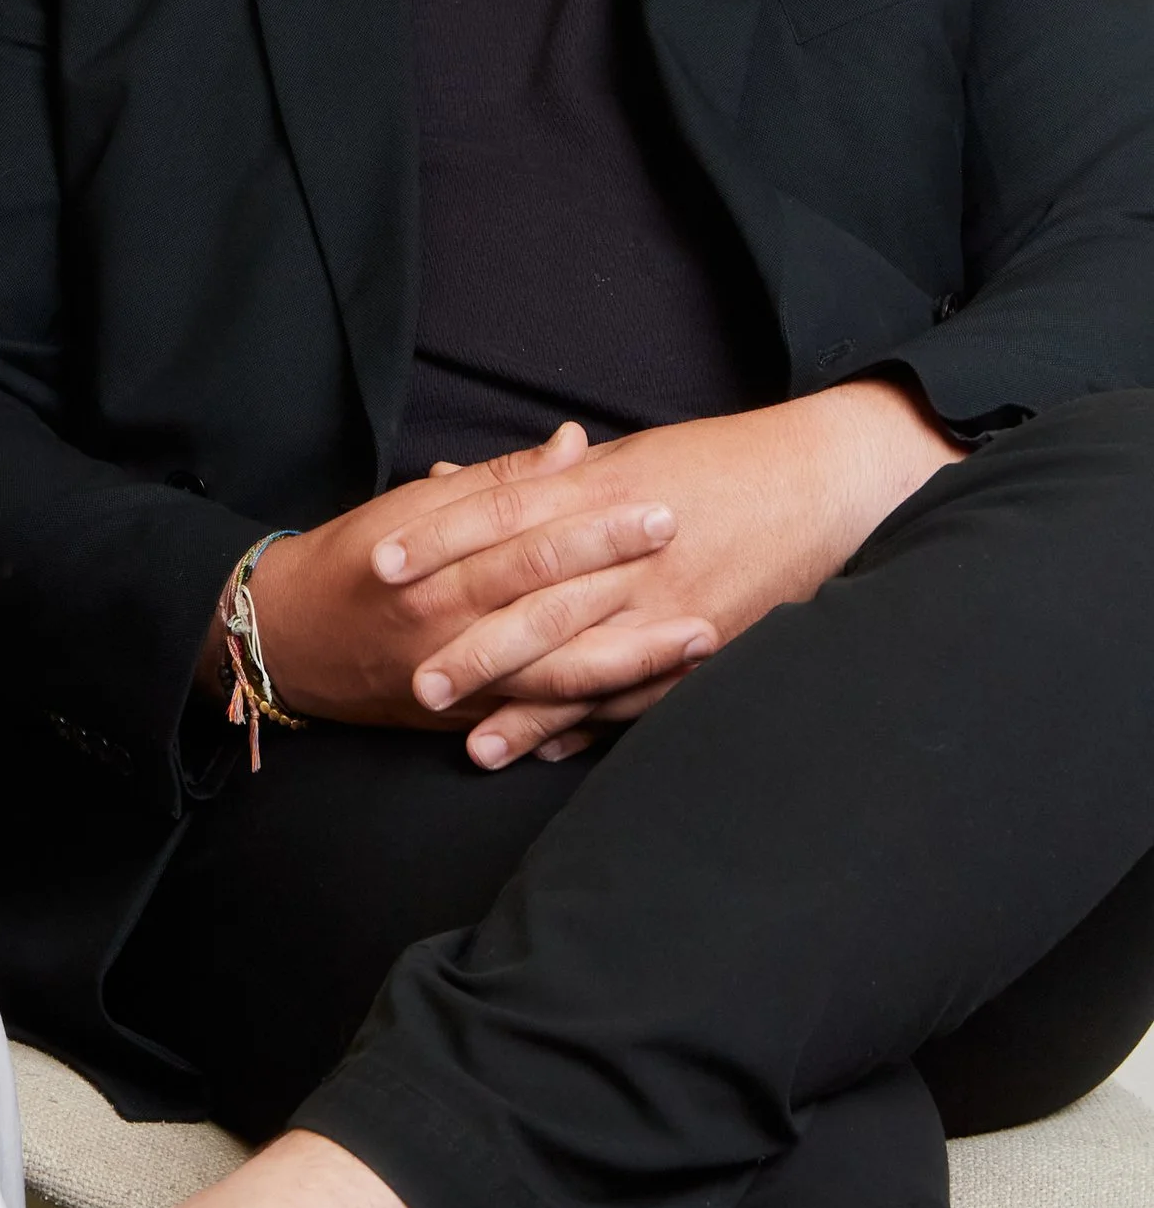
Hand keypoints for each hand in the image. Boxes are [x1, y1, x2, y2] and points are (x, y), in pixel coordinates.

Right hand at [223, 423, 705, 740]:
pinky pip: (540, 720)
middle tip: (693, 562)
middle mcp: (445, 626)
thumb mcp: (414, 507)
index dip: (596, 526)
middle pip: (550, 604)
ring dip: (634, 659)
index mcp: (433, 565)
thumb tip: (577, 444)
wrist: (284, 642)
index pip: (527, 539)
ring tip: (702, 639)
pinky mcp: (465, 719)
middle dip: (626, 583)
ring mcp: (458, 680)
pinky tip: (650, 700)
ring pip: (557, 675)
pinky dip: (596, 714)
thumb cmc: (352, 562)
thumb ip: (501, 480)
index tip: (657, 508)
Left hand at [407, 382, 963, 767]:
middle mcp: (632, 553)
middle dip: (475, 647)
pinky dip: (597, 725)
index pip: (502, 516)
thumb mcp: (625, 457)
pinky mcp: (709, 645)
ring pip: (588, 665)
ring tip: (475, 746)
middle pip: (538, 603)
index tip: (381, 568)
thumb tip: (453, 482)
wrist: (825, 483)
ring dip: (530, 709)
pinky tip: (553, 750)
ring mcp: (673, 606)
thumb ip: (541, 481)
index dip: (438, 542)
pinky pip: (644, 695)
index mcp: (603, 492)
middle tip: (412, 682)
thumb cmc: (718, 464)